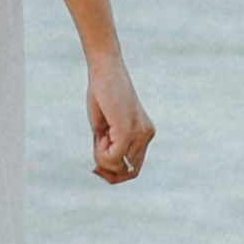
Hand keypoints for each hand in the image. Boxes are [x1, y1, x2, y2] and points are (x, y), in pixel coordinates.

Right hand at [83, 62, 155, 184]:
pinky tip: (102, 132)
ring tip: (101, 134)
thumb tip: (102, 171)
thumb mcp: (105, 127)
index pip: (134, 169)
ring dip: (103, 157)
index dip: (115, 175)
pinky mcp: (128, 129)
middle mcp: (147, 135)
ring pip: (120, 166)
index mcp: (144, 134)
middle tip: (96, 150)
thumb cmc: (102, 95)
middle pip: (129, 172)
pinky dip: (101, 151)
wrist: (105, 68)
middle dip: (108, 169)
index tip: (96, 168)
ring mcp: (140, 133)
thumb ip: (108, 148)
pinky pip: (114, 157)